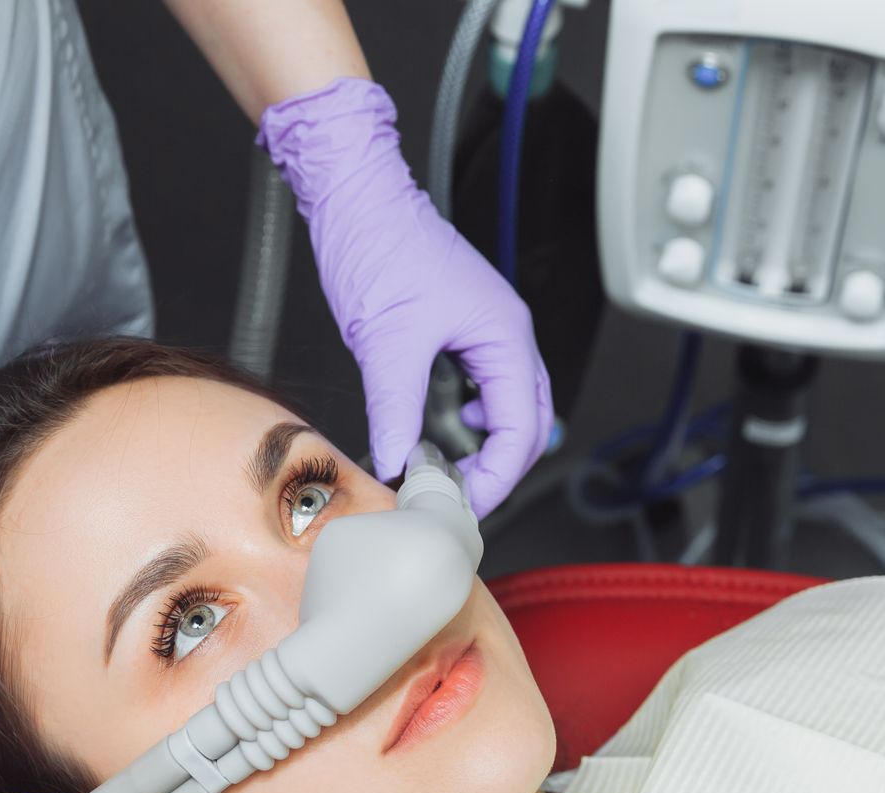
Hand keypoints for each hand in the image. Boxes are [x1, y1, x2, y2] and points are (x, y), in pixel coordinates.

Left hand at [259, 77, 553, 516]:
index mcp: (504, 336)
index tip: (457, 503)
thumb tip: (396, 461)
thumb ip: (395, 409)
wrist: (357, 196)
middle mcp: (506, 335)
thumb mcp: (386, 341)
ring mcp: (486, 333)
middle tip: (453, 499)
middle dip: (496, 469)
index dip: (495, 477)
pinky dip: (465, 423)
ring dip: (481, 447)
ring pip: (508, 410)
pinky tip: (435, 432)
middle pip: (527, 425)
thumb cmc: (380, 244)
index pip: (522, 430)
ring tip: (441, 471)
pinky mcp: (461, 332)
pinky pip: (482, 391)